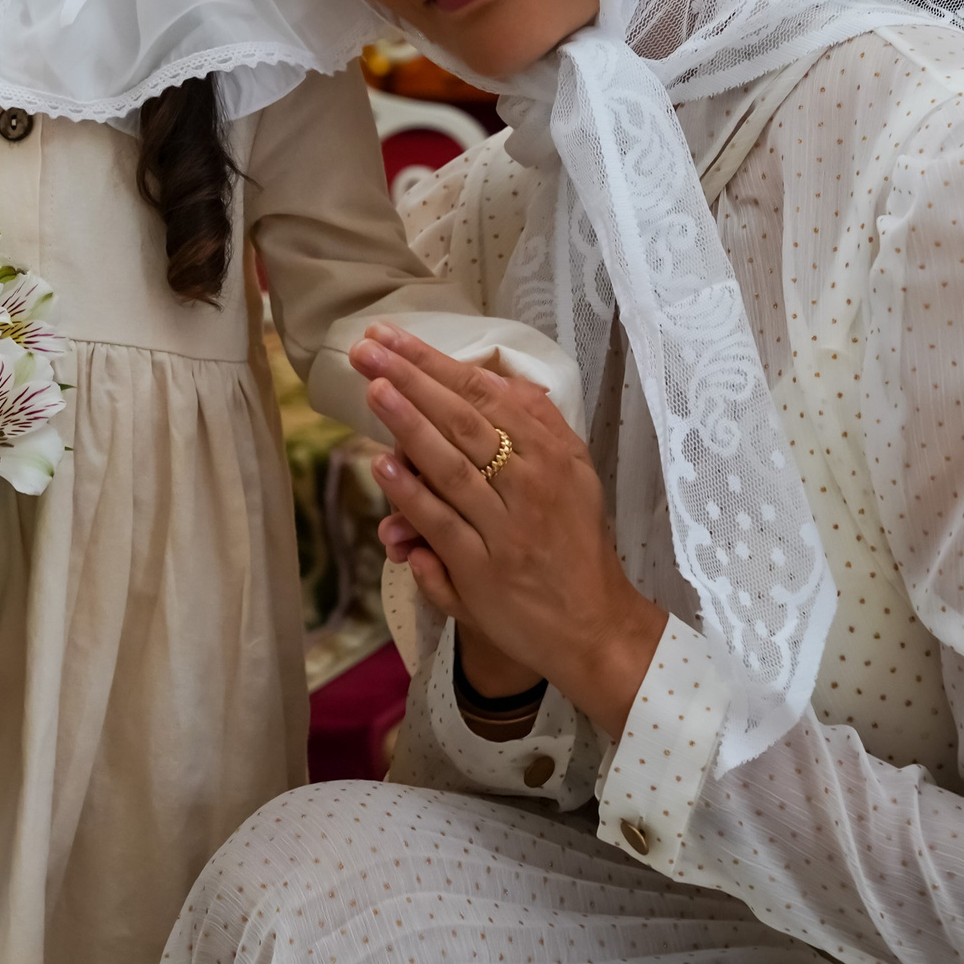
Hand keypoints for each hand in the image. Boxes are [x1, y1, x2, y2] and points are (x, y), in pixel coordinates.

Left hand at [356, 324, 665, 736]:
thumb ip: (538, 424)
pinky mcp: (485, 570)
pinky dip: (412, 495)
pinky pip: (443, 524)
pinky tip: (383, 466)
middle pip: (465, 419)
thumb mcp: (574, 473)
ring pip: (453, 466)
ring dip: (410, 425)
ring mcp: (507, 527)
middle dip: (412, 379)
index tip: (390, 336)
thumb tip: (499, 376)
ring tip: (374, 389)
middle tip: (367, 349)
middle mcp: (532, 483)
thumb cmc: (575, 543)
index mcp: (551, 452)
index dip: (434, 362)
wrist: (596, 626)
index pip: (485, 394)